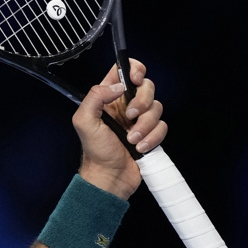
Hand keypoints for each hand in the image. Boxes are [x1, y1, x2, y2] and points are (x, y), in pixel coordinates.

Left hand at [73, 59, 166, 199]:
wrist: (109, 177)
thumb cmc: (95, 152)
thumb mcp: (84, 122)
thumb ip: (95, 97)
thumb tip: (118, 86)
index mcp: (108, 99)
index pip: (124, 71)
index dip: (134, 70)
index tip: (135, 80)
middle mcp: (125, 106)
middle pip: (147, 87)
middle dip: (142, 102)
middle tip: (129, 117)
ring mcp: (139, 119)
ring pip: (157, 107)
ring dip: (145, 125)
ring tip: (131, 139)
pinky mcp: (151, 133)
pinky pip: (163, 126)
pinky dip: (153, 137)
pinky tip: (140, 147)